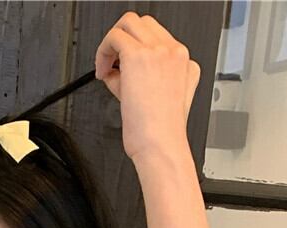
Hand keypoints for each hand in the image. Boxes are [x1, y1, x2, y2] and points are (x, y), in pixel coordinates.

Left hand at [94, 12, 200, 161]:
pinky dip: (102, 51)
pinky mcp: (139, 56)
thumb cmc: (160, 135)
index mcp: (184, 63)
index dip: (136, 51)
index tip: (124, 69)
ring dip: (112, 42)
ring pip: (129, 22)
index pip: (157, 39)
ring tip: (106, 66)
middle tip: (112, 63)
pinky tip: (102, 72)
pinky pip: (114, 36)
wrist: (161, 146)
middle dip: (123, 40)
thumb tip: (118, 71)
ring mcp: (159, 51)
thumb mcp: (160, 101)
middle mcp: (175, 53)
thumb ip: (143, 80)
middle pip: (144, 23)